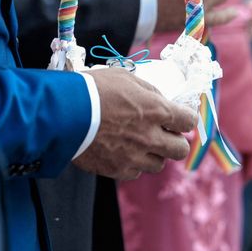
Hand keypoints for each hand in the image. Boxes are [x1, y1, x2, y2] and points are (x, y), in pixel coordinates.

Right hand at [73, 68, 195, 179]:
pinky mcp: (116, 170)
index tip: (181, 118)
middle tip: (165, 134)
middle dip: (176, 141)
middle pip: (180, 149)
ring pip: (158, 164)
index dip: (186, 119)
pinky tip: (121, 151)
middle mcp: (150, 137)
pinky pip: (134, 172)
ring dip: (154, 154)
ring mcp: (134, 157)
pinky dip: (132, 163)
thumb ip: (148, 91)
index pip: (188, 121)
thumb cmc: (92, 89)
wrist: (63, 113)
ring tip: (140, 143)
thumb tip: (161, 101)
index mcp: (156, 111)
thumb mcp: (124, 78)